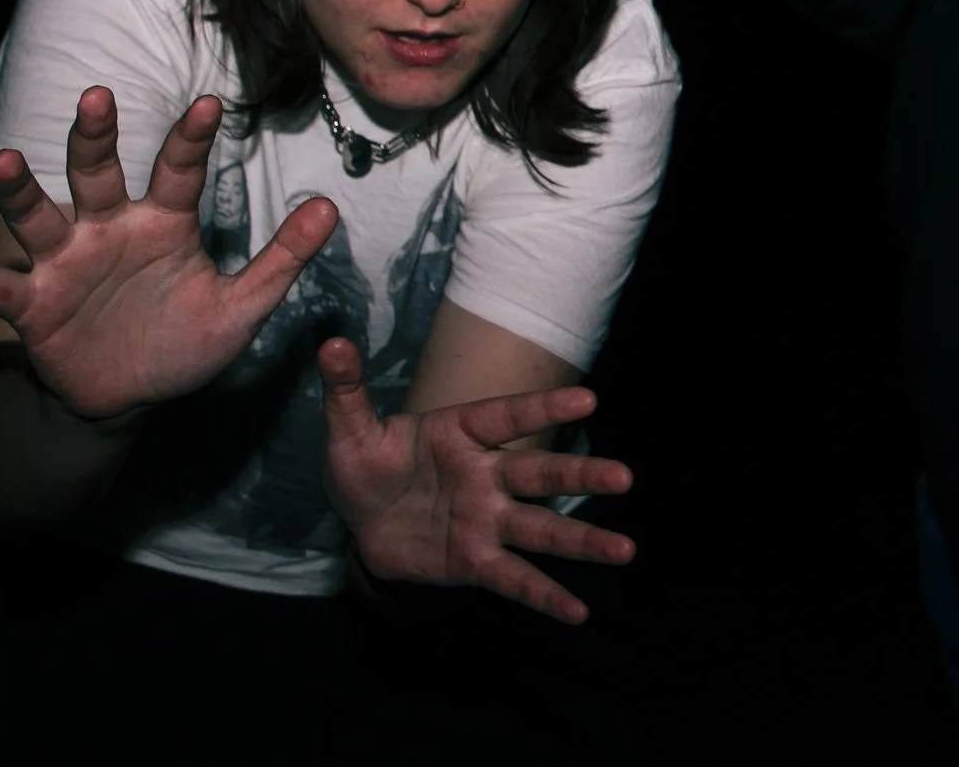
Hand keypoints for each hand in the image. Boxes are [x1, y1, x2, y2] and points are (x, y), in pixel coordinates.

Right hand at [0, 89, 337, 419]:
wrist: (134, 396)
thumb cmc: (186, 340)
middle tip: (96, 97)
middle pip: (98, 175)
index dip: (192, 140)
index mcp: (164, 224)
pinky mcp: (33, 304)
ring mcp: (66, 263)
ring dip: (21, 190)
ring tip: (5, 161)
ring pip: (40, 217)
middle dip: (95, 138)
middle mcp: (110, 230)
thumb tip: (330, 208)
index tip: (210, 103)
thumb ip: (283, 259)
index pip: (180, 173)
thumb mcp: (242, 306)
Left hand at [320, 338, 635, 624]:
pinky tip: (579, 613)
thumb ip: (347, 390)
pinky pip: (514, 579)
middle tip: (624, 477)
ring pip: (540, 529)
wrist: (360, 521)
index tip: (589, 399)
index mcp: (461, 433)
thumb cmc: (365, 466)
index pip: (507, 416)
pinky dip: (545, 597)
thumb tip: (332, 344)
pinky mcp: (476, 560)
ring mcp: (485, 520)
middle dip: (580, 475)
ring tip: (626, 549)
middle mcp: (485, 475)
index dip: (545, 408)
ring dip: (582, 540)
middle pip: (539, 474)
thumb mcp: (350, 429)